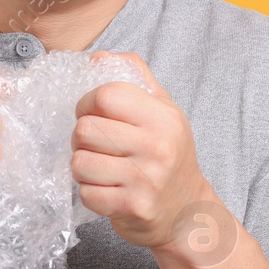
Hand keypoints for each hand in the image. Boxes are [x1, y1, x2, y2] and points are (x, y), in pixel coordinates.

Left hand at [71, 52, 217, 249]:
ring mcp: (145, 179)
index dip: (87, 102)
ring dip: (82, 166)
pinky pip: (86, 193)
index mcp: (163, 117)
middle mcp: (157, 146)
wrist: (189, 212)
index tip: (92, 113)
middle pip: (85, 129)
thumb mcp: (164, 110)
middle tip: (95, 144)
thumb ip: (135, 77)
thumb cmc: (170, 155)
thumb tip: (97, 57)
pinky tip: (107, 189)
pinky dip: (90, 192)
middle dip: (81, 137)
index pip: (105, 95)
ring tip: (100, 167)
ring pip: (79, 162)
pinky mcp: (132, 206)